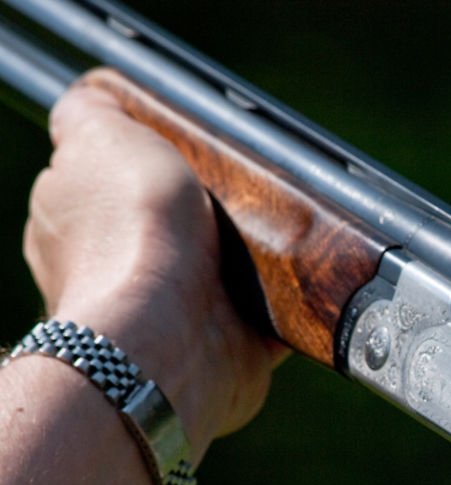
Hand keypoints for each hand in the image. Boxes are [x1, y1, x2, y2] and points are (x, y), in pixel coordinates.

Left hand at [23, 85, 284, 458]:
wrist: (171, 337)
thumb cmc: (133, 235)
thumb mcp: (98, 138)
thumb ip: (89, 114)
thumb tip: (90, 101)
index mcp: (81, 224)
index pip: (111, 185)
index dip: (148, 166)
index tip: (185, 154)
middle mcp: (120, 273)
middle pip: (174, 227)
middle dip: (209, 211)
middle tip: (244, 191)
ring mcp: (174, 316)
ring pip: (220, 272)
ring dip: (251, 257)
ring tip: (281, 230)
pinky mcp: (228, 349)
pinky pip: (265, 319)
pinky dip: (285, 303)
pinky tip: (301, 278)